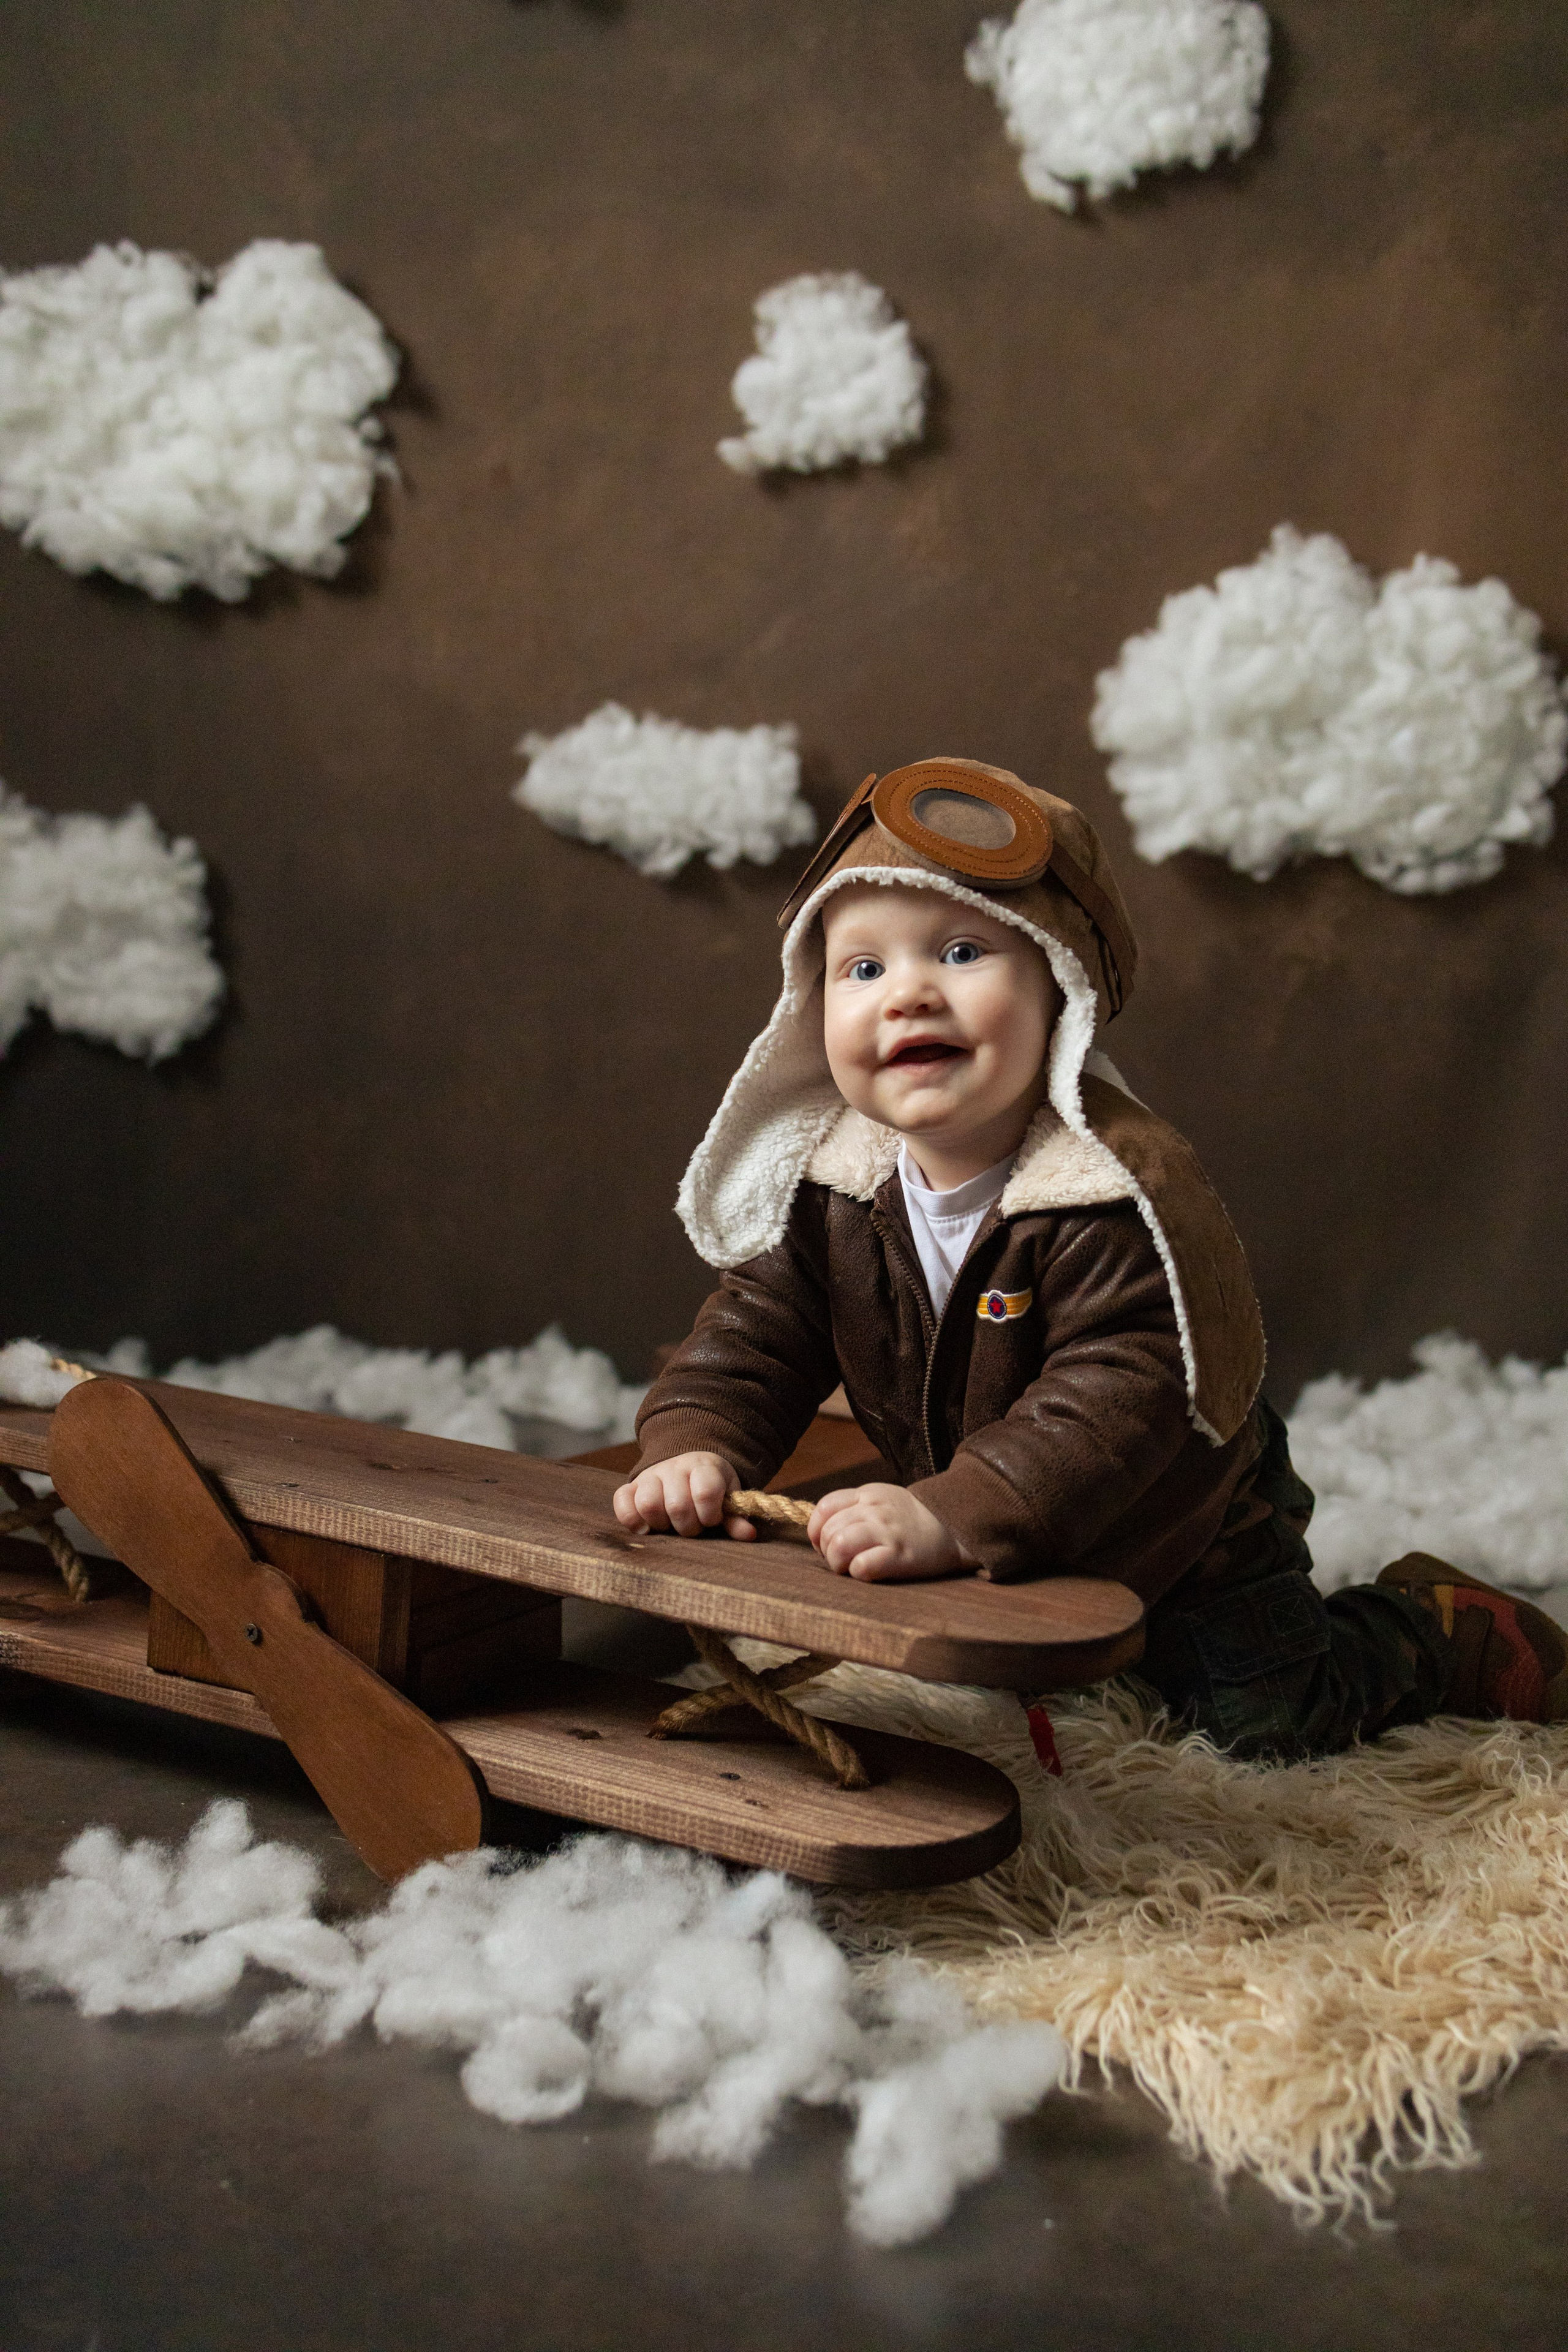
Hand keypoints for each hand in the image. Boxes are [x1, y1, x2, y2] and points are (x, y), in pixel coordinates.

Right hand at [613, 1452, 756, 1540]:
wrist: (687, 1464)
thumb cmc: (710, 1489)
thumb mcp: (727, 1498)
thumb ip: (735, 1517)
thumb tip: (748, 1534)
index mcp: (704, 1468)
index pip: (705, 1491)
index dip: (710, 1514)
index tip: (712, 1519)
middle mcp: (675, 1468)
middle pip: (677, 1505)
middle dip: (688, 1526)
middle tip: (692, 1528)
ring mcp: (651, 1476)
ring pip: (649, 1504)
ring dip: (661, 1524)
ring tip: (670, 1526)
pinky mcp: (631, 1486)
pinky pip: (621, 1501)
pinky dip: (631, 1519)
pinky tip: (646, 1528)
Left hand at [807, 1483, 971, 1581]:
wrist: (953, 1527)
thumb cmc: (910, 1519)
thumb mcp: (881, 1499)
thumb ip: (853, 1507)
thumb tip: (820, 1531)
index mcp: (867, 1494)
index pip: (824, 1507)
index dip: (816, 1530)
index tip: (824, 1543)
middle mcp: (874, 1510)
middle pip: (828, 1531)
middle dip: (827, 1551)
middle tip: (841, 1560)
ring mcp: (887, 1532)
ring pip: (838, 1546)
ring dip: (837, 1563)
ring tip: (850, 1567)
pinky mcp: (899, 1556)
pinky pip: (862, 1566)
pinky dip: (858, 1573)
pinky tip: (868, 1572)